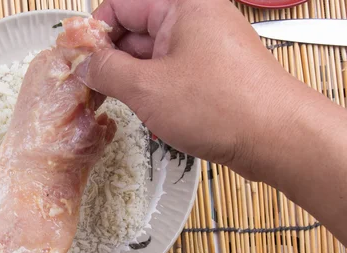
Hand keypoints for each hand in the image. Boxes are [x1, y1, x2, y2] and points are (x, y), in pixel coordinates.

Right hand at [77, 0, 316, 179]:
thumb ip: (107, 71)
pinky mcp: (212, 73)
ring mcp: (206, 47)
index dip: (94, 32)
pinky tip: (142, 110)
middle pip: (136, 30)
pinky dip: (151, 88)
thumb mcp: (147, 87)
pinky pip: (170, 72)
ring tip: (113, 102)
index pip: (121, 5)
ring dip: (129, 77)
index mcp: (181, 6)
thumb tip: (85, 63)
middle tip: (89, 86)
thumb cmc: (223, 106)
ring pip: (152, 55)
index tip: (77, 59)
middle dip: (110, 58)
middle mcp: (195, 19)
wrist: (277, 138)